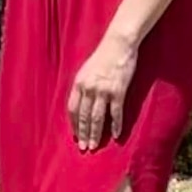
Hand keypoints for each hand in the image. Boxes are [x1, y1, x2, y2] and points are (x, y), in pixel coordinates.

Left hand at [68, 32, 138, 150]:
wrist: (118, 44)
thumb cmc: (103, 57)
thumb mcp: (86, 70)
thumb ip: (83, 86)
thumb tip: (81, 102)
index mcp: (79, 83)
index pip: (72, 109)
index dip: (74, 124)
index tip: (76, 135)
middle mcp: (89, 88)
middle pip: (83, 116)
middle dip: (83, 134)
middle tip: (84, 148)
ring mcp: (103, 90)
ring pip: (97, 118)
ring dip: (95, 134)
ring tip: (94, 146)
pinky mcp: (118, 91)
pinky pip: (116, 113)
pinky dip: (115, 125)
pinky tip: (115, 135)